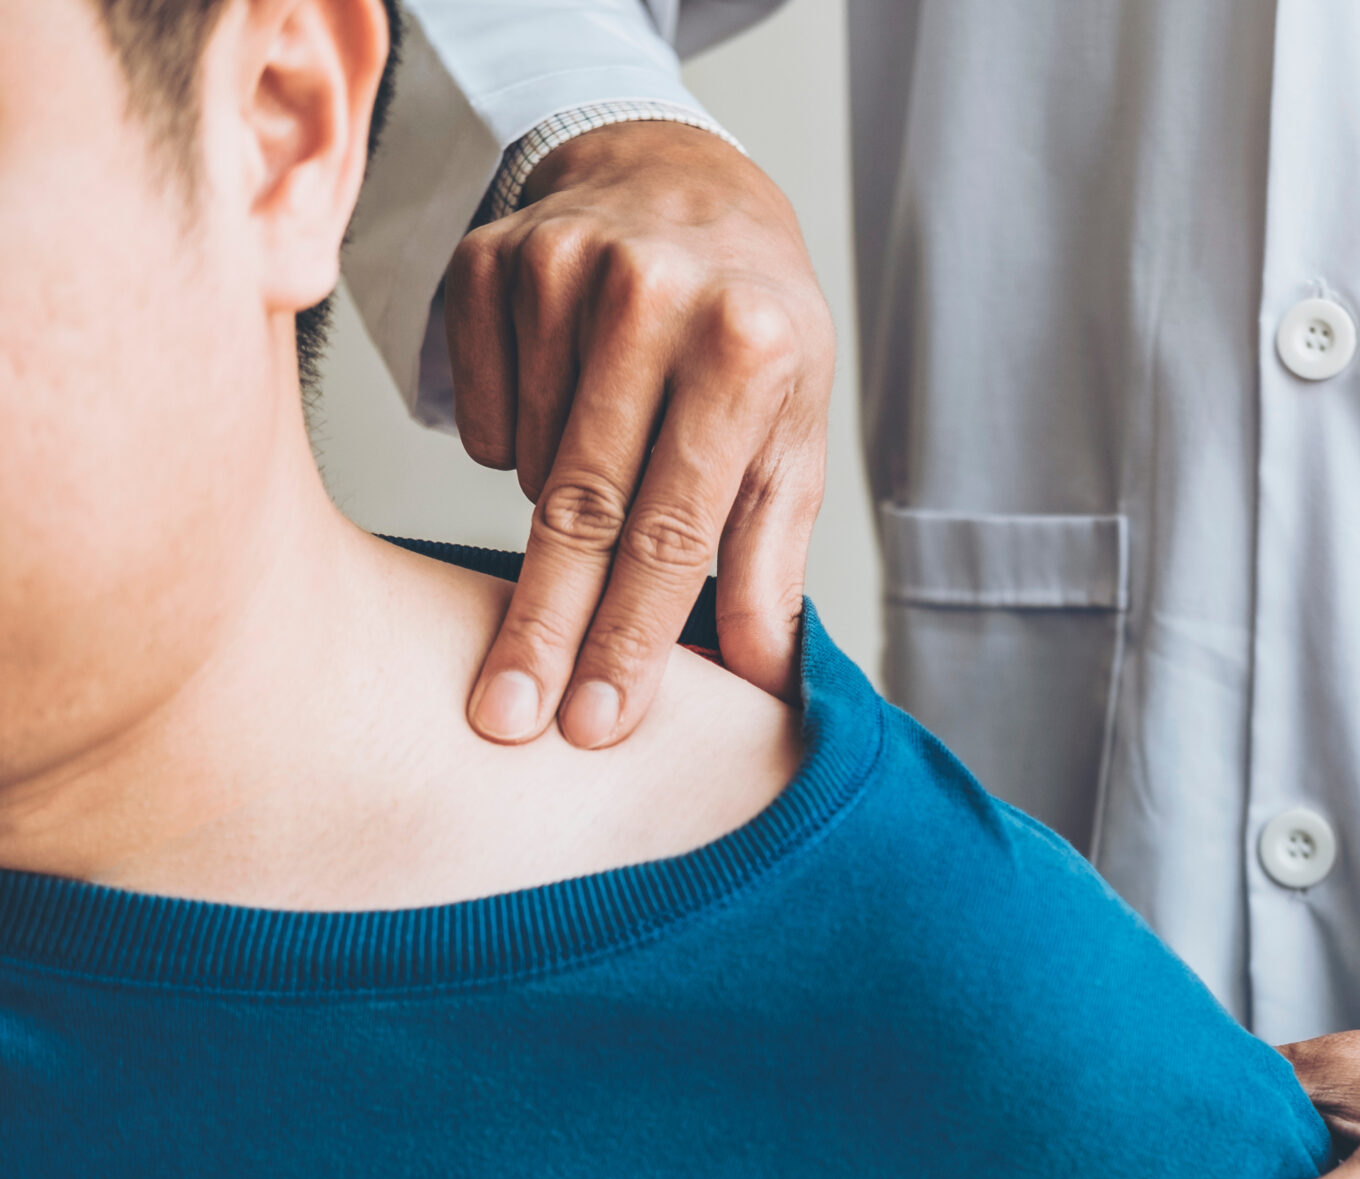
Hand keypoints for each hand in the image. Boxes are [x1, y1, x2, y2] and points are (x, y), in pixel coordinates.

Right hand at [445, 120, 833, 747]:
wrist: (687, 185)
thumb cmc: (754, 334)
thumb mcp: (789, 440)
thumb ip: (769, 563)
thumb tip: (759, 683)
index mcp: (748, 348)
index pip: (676, 529)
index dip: (631, 636)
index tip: (594, 723)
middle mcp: (654, 298)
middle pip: (582, 507)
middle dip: (545, 627)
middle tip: (505, 718)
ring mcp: (563, 268)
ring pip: (528, 464)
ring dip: (555, 512)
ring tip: (603, 479)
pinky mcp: (490, 259)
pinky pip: (480, 413)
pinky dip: (513, 446)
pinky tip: (561, 415)